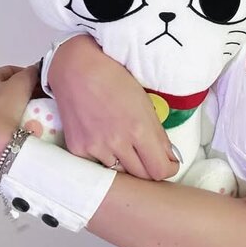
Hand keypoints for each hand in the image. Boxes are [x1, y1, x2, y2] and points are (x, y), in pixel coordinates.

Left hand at [0, 63, 39, 179]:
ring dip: (15, 110)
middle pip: (4, 90)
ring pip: (0, 109)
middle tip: (40, 101)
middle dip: (23, 94)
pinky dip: (7, 125)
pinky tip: (18, 131)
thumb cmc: (4, 109)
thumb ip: (29, 73)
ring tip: (32, 118)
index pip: (10, 71)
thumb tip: (33, 70)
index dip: (28, 75)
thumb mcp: (21, 84)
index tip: (41, 85)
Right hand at [48, 35, 179, 180]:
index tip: (168, 163)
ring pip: (120, 172)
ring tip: (123, 145)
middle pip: (142, 176)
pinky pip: (98, 165)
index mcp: (139, 129)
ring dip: (126, 164)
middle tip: (148, 157)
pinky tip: (102, 140)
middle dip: (150, 168)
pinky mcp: (78, 150)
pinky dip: (104, 158)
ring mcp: (95, 148)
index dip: (168, 168)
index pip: (160, 169)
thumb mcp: (145, 103)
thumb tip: (169, 158)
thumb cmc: (114, 80)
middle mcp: (117, 143)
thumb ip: (158, 134)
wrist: (76, 70)